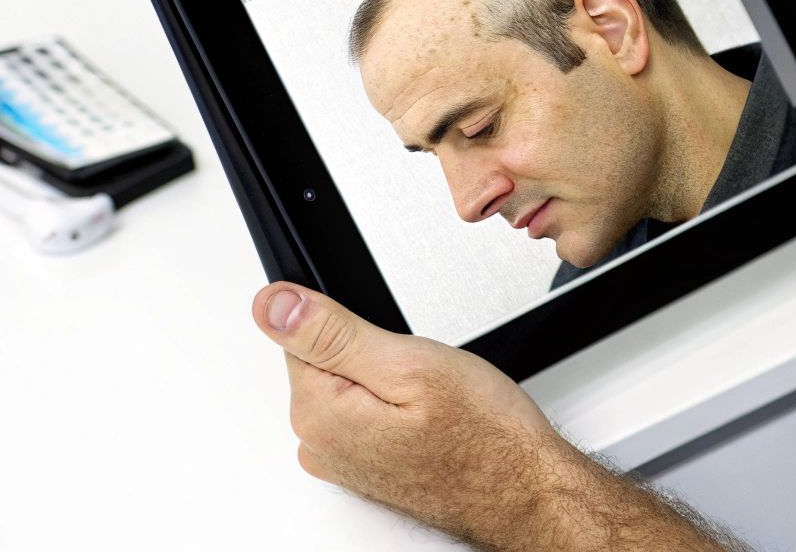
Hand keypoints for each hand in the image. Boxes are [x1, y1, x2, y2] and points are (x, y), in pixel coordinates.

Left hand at [251, 282, 580, 544]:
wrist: (523, 490)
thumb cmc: (483, 437)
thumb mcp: (408, 363)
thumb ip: (330, 332)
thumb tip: (271, 304)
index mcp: (319, 413)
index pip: (301, 332)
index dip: (355, 325)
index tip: (393, 347)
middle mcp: (319, 444)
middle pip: (324, 359)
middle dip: (372, 353)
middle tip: (421, 375)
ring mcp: (341, 460)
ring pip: (349, 384)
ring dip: (387, 380)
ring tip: (430, 399)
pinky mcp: (365, 466)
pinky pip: (365, 412)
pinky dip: (395, 405)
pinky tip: (429, 416)